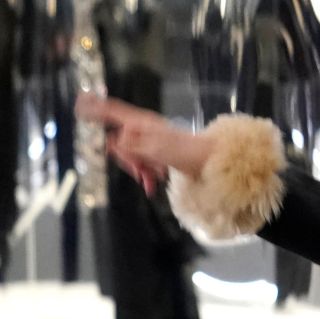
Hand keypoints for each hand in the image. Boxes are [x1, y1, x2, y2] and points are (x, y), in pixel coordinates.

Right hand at [75, 93, 212, 195]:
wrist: (209, 163)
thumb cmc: (184, 152)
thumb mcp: (154, 149)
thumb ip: (131, 145)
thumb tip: (113, 141)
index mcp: (141, 123)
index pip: (113, 111)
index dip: (96, 107)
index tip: (79, 102)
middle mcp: (143, 129)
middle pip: (118, 141)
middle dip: (126, 159)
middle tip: (141, 171)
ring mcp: (149, 141)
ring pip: (130, 156)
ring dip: (138, 170)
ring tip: (153, 178)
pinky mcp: (156, 154)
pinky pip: (141, 164)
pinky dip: (145, 175)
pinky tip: (152, 185)